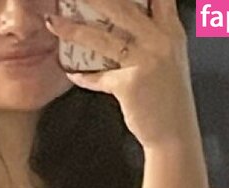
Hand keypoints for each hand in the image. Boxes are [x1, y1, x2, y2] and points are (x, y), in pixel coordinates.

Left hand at [44, 0, 198, 149]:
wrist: (175, 133)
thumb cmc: (169, 97)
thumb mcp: (169, 57)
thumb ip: (152, 34)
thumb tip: (128, 20)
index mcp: (170, 30)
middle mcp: (160, 40)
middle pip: (122, 7)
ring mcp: (145, 61)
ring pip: (103, 39)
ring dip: (74, 30)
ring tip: (53, 23)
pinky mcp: (130, 85)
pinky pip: (98, 77)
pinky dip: (83, 76)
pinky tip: (71, 73)